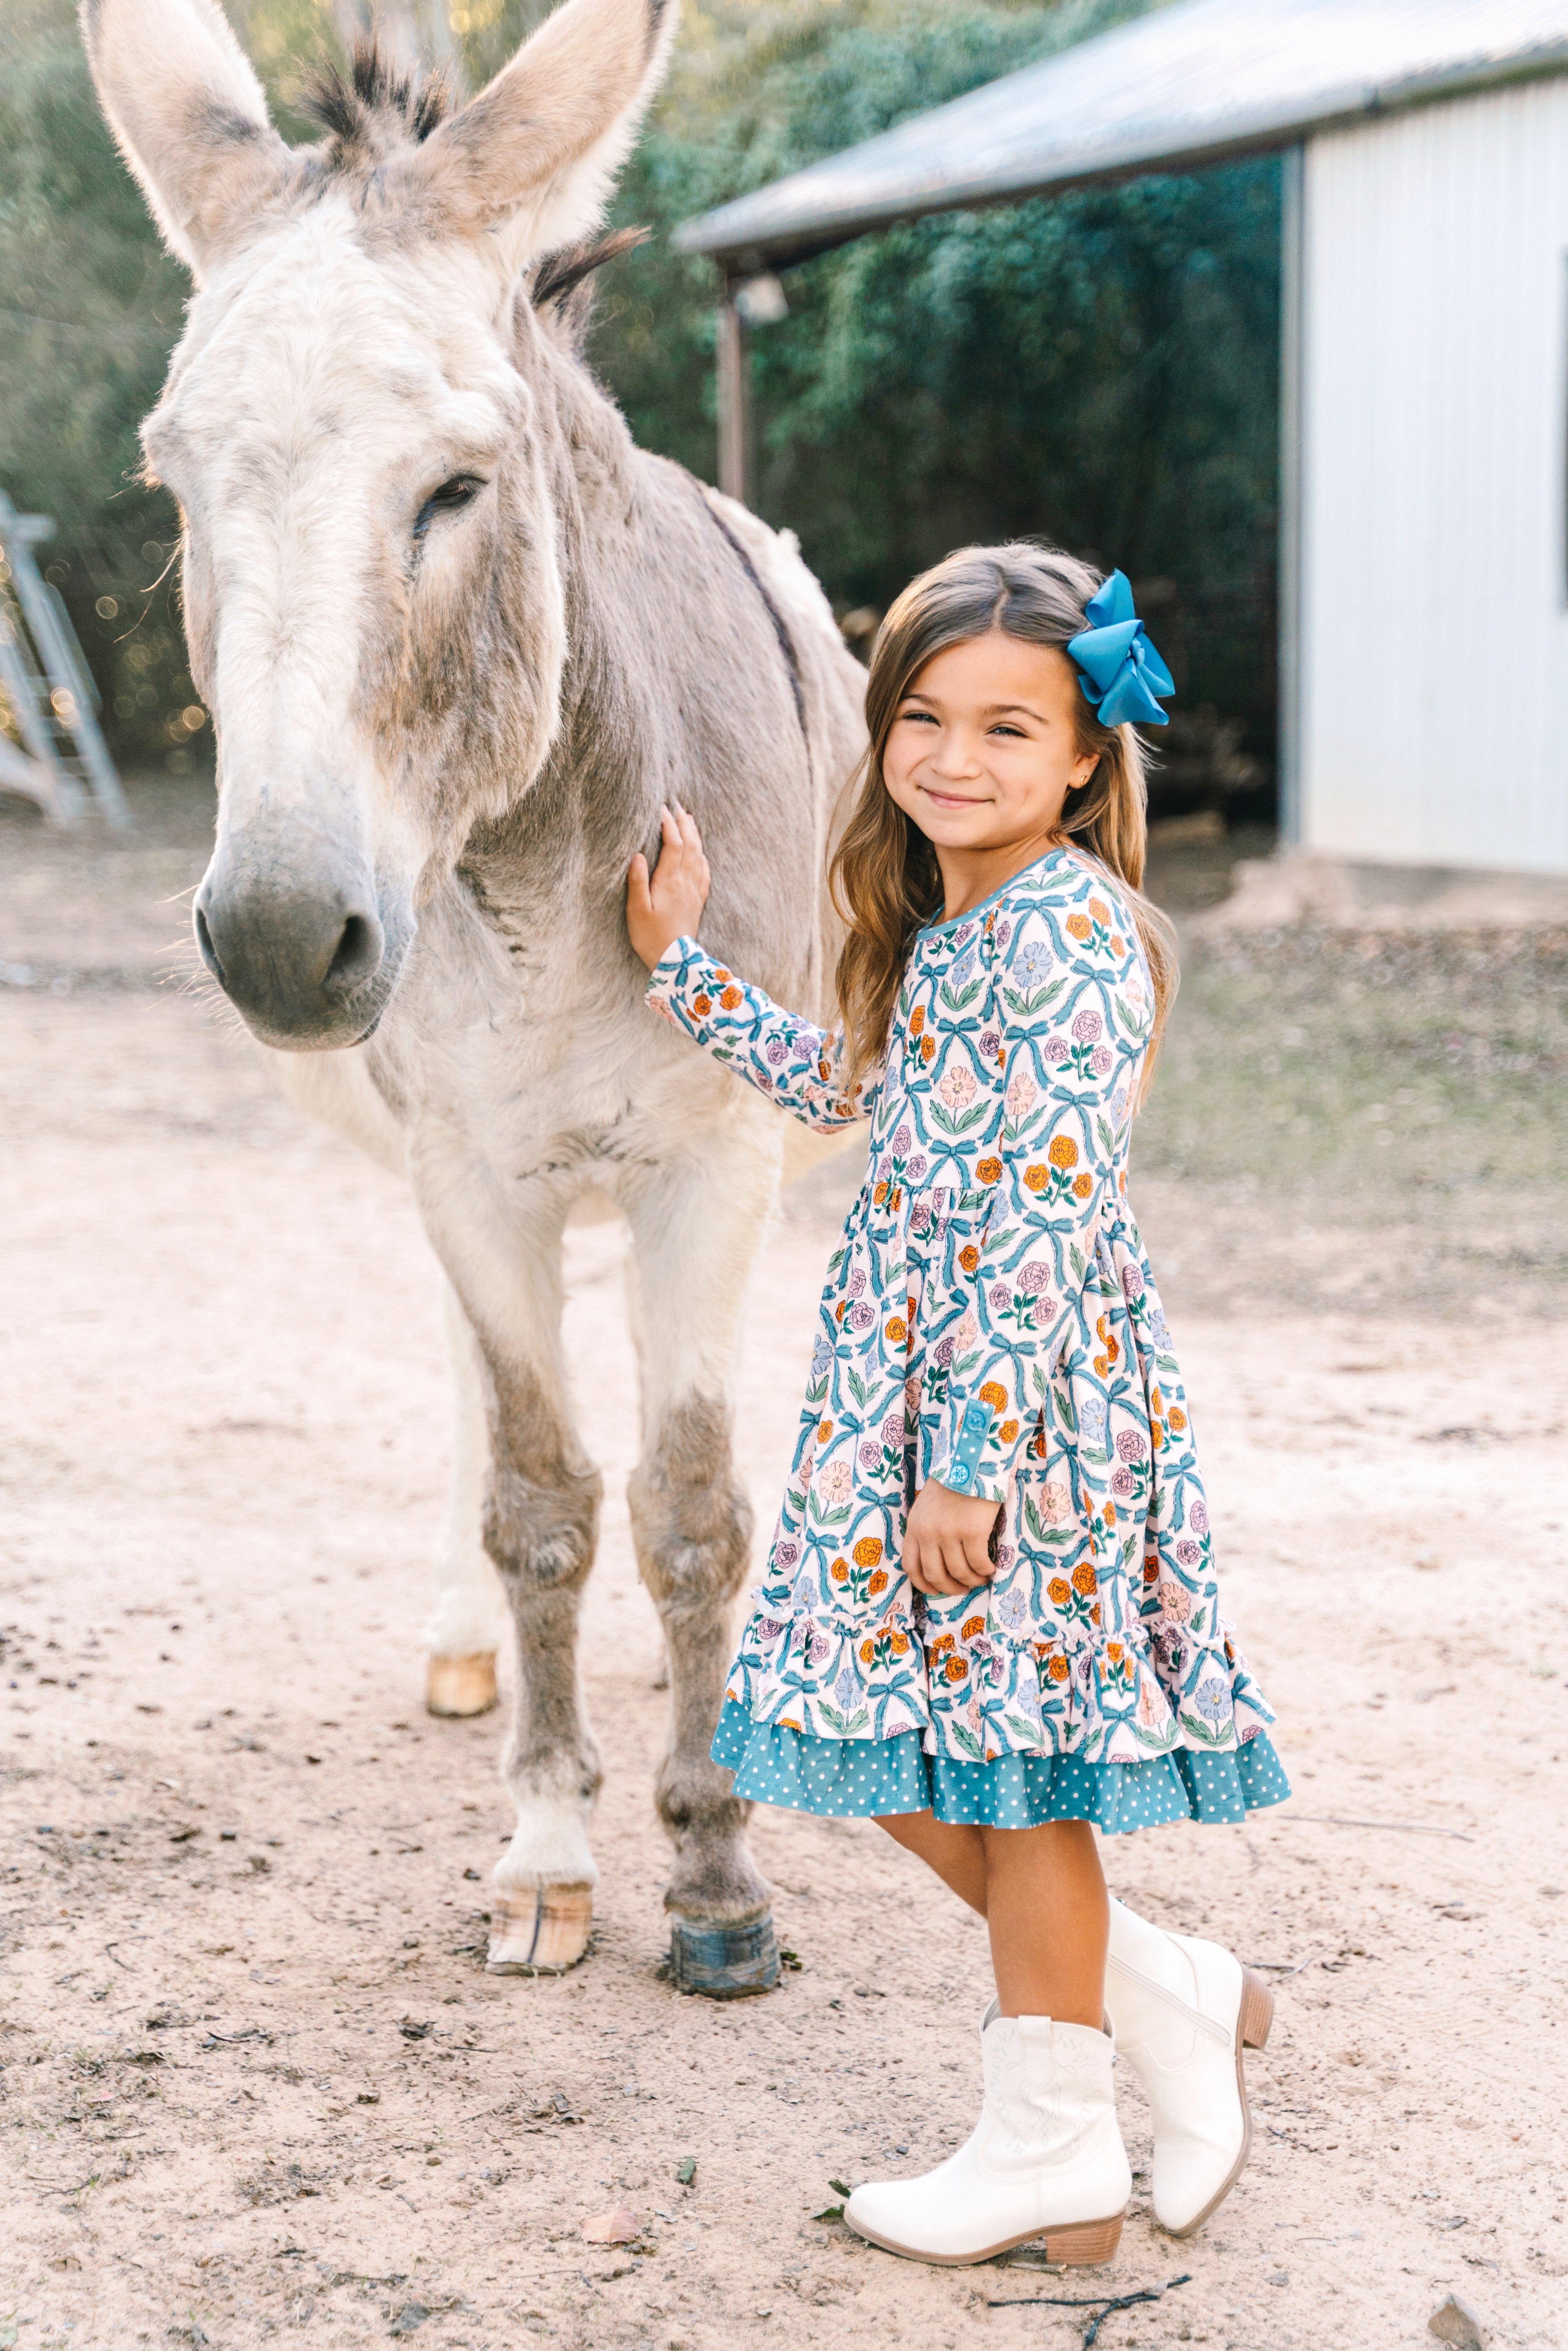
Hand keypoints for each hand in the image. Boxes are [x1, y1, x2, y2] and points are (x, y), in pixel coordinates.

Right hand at [626, 801, 709, 970]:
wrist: (675, 961)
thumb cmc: (651, 936)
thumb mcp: (636, 910)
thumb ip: (637, 881)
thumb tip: (637, 855)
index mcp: (669, 881)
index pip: (673, 845)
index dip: (669, 825)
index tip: (662, 810)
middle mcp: (685, 883)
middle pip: (690, 846)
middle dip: (685, 824)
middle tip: (679, 807)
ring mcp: (694, 892)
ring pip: (699, 856)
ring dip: (695, 836)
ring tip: (690, 820)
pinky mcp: (697, 902)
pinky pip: (704, 873)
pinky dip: (702, 857)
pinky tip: (701, 853)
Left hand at [903, 1477, 1001, 1597]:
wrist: (972, 1462)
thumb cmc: (953, 1484)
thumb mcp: (927, 1507)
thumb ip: (926, 1531)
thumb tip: (936, 1562)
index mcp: (914, 1526)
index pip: (911, 1565)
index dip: (924, 1584)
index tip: (937, 1590)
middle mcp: (928, 1532)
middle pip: (935, 1574)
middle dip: (950, 1587)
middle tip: (964, 1588)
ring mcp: (949, 1532)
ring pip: (959, 1572)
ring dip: (972, 1580)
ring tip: (981, 1578)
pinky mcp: (972, 1531)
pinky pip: (978, 1563)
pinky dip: (985, 1570)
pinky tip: (991, 1568)